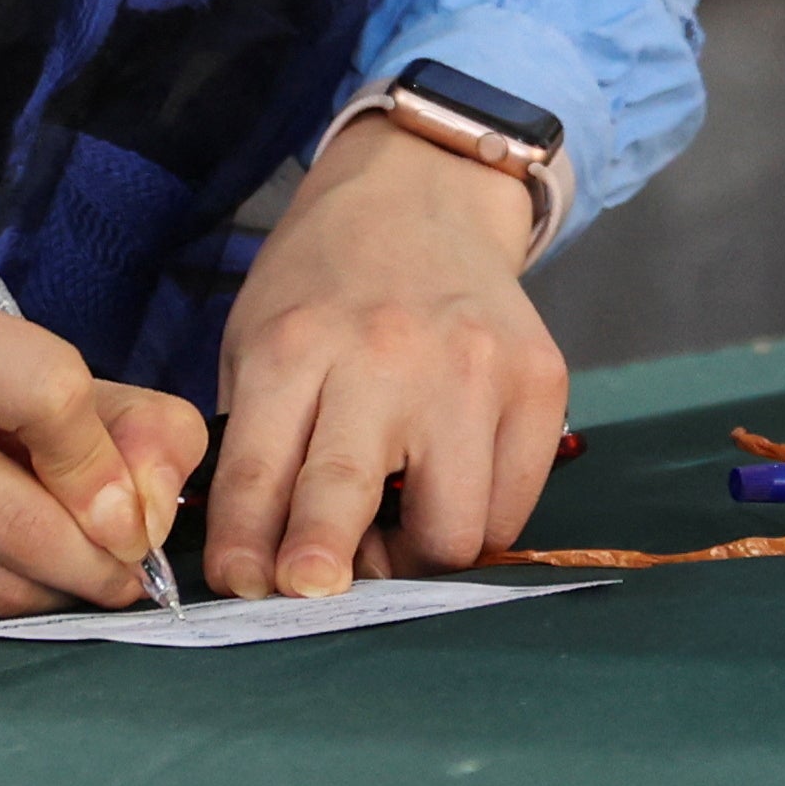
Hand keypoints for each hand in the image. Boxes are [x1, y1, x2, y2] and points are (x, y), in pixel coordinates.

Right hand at [0, 286, 198, 625]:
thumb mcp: (39, 383)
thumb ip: (135, 426)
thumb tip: (151, 512)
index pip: (49, 391)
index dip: (106, 466)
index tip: (128, 513)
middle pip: (20, 513)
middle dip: (93, 559)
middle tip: (120, 574)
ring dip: (45, 595)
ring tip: (60, 579)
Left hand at [205, 112, 563, 599]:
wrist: (422, 192)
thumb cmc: (325, 285)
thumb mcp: (258, 339)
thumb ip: (254, 444)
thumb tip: (256, 569)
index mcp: (296, 344)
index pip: (259, 473)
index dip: (246, 550)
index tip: (244, 587)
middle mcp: (386, 355)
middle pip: (348, 499)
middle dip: (321, 567)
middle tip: (313, 592)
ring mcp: (474, 369)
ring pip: (451, 531)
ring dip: (416, 557)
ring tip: (393, 534)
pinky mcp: (540, 381)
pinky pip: (511, 509)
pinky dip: (478, 525)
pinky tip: (447, 493)